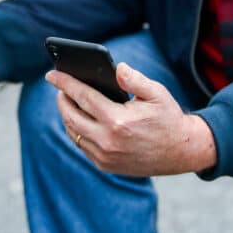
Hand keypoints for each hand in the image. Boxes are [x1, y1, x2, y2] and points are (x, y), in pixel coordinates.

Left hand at [45, 62, 215, 176]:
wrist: (181, 152)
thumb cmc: (168, 118)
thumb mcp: (156, 93)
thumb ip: (135, 79)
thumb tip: (117, 67)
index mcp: (118, 121)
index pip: (83, 97)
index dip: (65, 83)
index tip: (51, 73)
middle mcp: (108, 141)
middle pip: (71, 116)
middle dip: (62, 99)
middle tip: (59, 87)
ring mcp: (105, 156)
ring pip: (74, 132)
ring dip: (67, 115)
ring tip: (68, 100)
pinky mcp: (106, 165)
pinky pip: (82, 145)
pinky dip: (77, 130)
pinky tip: (79, 118)